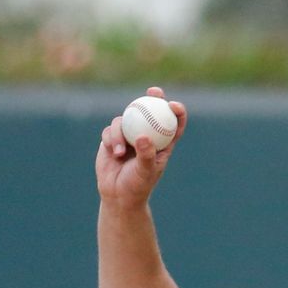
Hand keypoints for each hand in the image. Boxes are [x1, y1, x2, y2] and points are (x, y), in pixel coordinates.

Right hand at [96, 87, 187, 209]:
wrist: (117, 196)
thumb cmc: (137, 186)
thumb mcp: (145, 172)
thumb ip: (145, 155)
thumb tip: (144, 137)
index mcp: (162, 144)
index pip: (173, 124)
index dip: (177, 111)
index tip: (173, 105)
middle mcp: (146, 136)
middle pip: (151, 110)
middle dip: (154, 97)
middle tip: (153, 91)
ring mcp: (129, 135)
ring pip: (125, 120)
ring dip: (121, 133)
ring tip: (120, 152)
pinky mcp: (112, 139)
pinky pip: (110, 130)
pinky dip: (111, 139)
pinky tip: (113, 152)